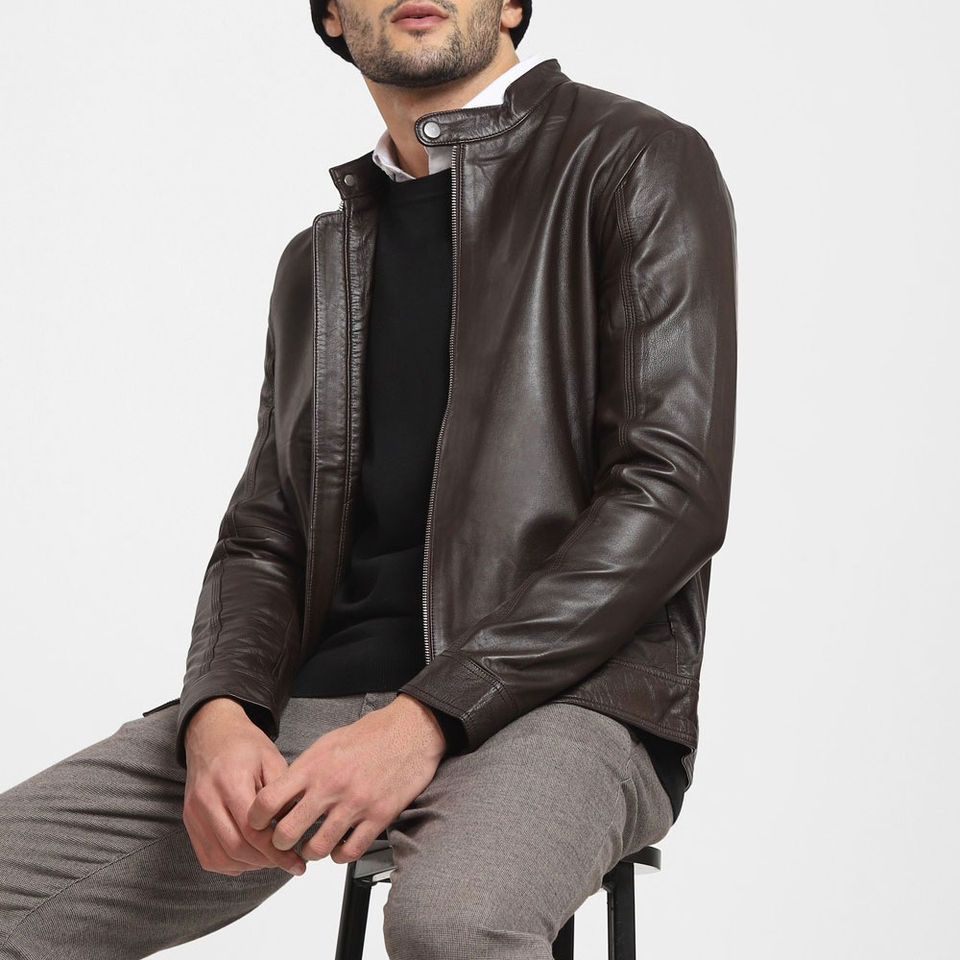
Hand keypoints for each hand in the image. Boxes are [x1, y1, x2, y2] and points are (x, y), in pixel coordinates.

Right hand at [182, 697, 307, 876]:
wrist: (212, 735)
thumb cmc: (245, 746)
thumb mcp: (272, 759)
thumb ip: (283, 794)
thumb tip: (294, 828)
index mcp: (230, 781)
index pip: (252, 830)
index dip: (276, 851)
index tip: (296, 862)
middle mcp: (206, 800)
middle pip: (236, 847)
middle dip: (266, 861)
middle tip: (287, 862)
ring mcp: (194, 813)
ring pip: (221, 857)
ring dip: (249, 864)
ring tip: (271, 858)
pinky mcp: (189, 821)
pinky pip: (208, 856)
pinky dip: (230, 863)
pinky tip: (250, 855)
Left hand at [246, 693, 446, 863]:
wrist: (411, 730)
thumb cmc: (370, 734)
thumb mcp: (328, 742)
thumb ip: (304, 769)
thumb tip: (282, 794)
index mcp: (314, 765)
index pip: (268, 801)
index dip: (256, 819)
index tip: (257, 824)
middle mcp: (331, 786)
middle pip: (287, 833)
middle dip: (281, 843)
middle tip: (284, 842)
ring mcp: (356, 803)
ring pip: (317, 849)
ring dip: (311, 852)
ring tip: (313, 846)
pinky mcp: (379, 816)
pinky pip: (350, 852)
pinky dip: (340, 855)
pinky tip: (340, 846)